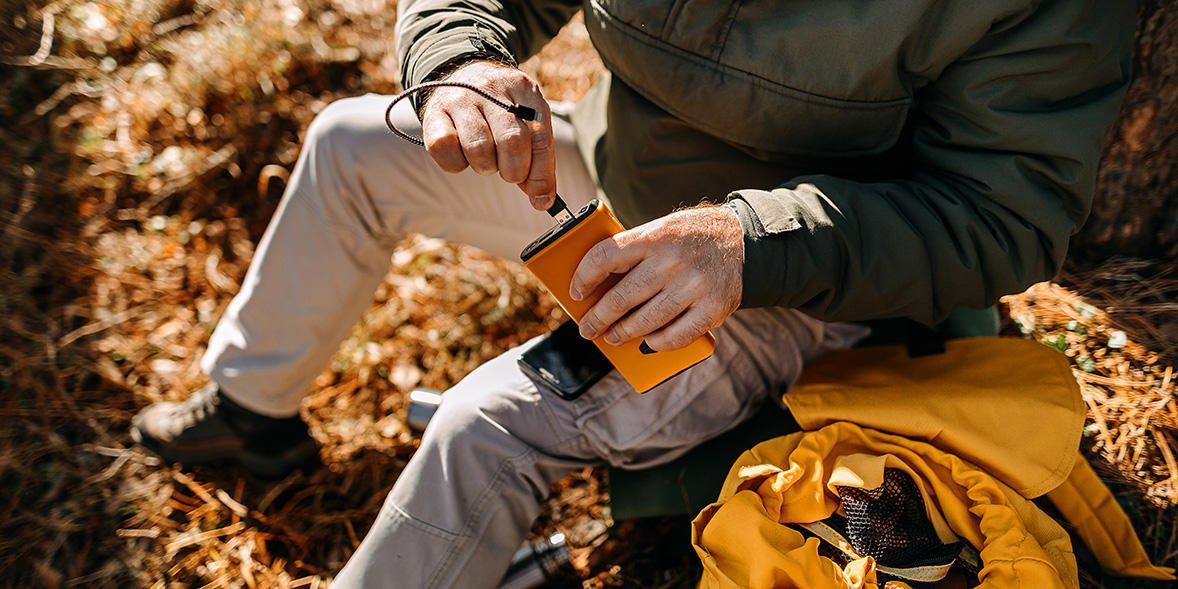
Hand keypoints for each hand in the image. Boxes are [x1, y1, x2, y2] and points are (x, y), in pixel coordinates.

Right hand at [420, 60, 556, 209]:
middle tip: (509, 171)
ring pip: (480, 149)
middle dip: (514, 170)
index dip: (542, 174)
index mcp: (525, 90)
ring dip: (485, 166)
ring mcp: (461, 98)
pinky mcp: (434, 112)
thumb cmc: (500, 109)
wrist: (462, 73)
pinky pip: (445, 149)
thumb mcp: (525, 121)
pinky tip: (462, 154)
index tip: (541, 199)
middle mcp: (493, 88)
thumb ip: (537, 157)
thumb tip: (541, 198)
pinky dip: (456, 163)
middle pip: (512, 142)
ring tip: (486, 157)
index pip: (541, 138)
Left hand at [571, 206, 743, 350]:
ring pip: (645, 322)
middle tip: (588, 328)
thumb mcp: (663, 229)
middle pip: (621, 298)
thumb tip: (600, 284)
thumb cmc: (694, 236)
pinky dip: (658, 343)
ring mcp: (693, 286)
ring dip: (623, 333)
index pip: (604, 257)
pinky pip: (676, 336)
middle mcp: (671, 261)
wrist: (746, 239)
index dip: (583, 277)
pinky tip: (649, 342)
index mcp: (654, 236)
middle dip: (598, 318)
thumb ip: (636, 251)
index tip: (575, 292)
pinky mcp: (712, 308)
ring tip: (613, 337)